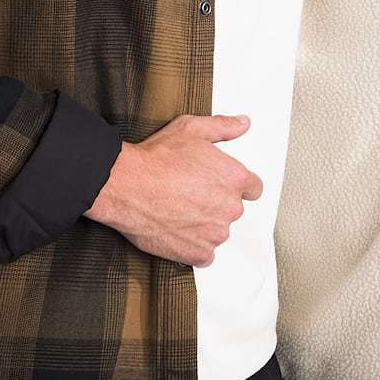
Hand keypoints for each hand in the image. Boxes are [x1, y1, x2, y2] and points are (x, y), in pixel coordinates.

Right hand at [83, 113, 262, 266]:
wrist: (126, 185)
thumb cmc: (156, 158)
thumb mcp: (192, 129)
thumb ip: (223, 127)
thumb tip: (242, 124)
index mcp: (235, 178)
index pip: (253, 189)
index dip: (235, 186)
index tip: (219, 186)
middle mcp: (230, 207)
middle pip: (232, 210)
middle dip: (216, 203)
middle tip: (190, 194)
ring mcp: (215, 233)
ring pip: (217, 231)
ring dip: (204, 225)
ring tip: (178, 210)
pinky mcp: (198, 253)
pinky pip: (205, 255)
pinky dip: (193, 247)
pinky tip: (177, 231)